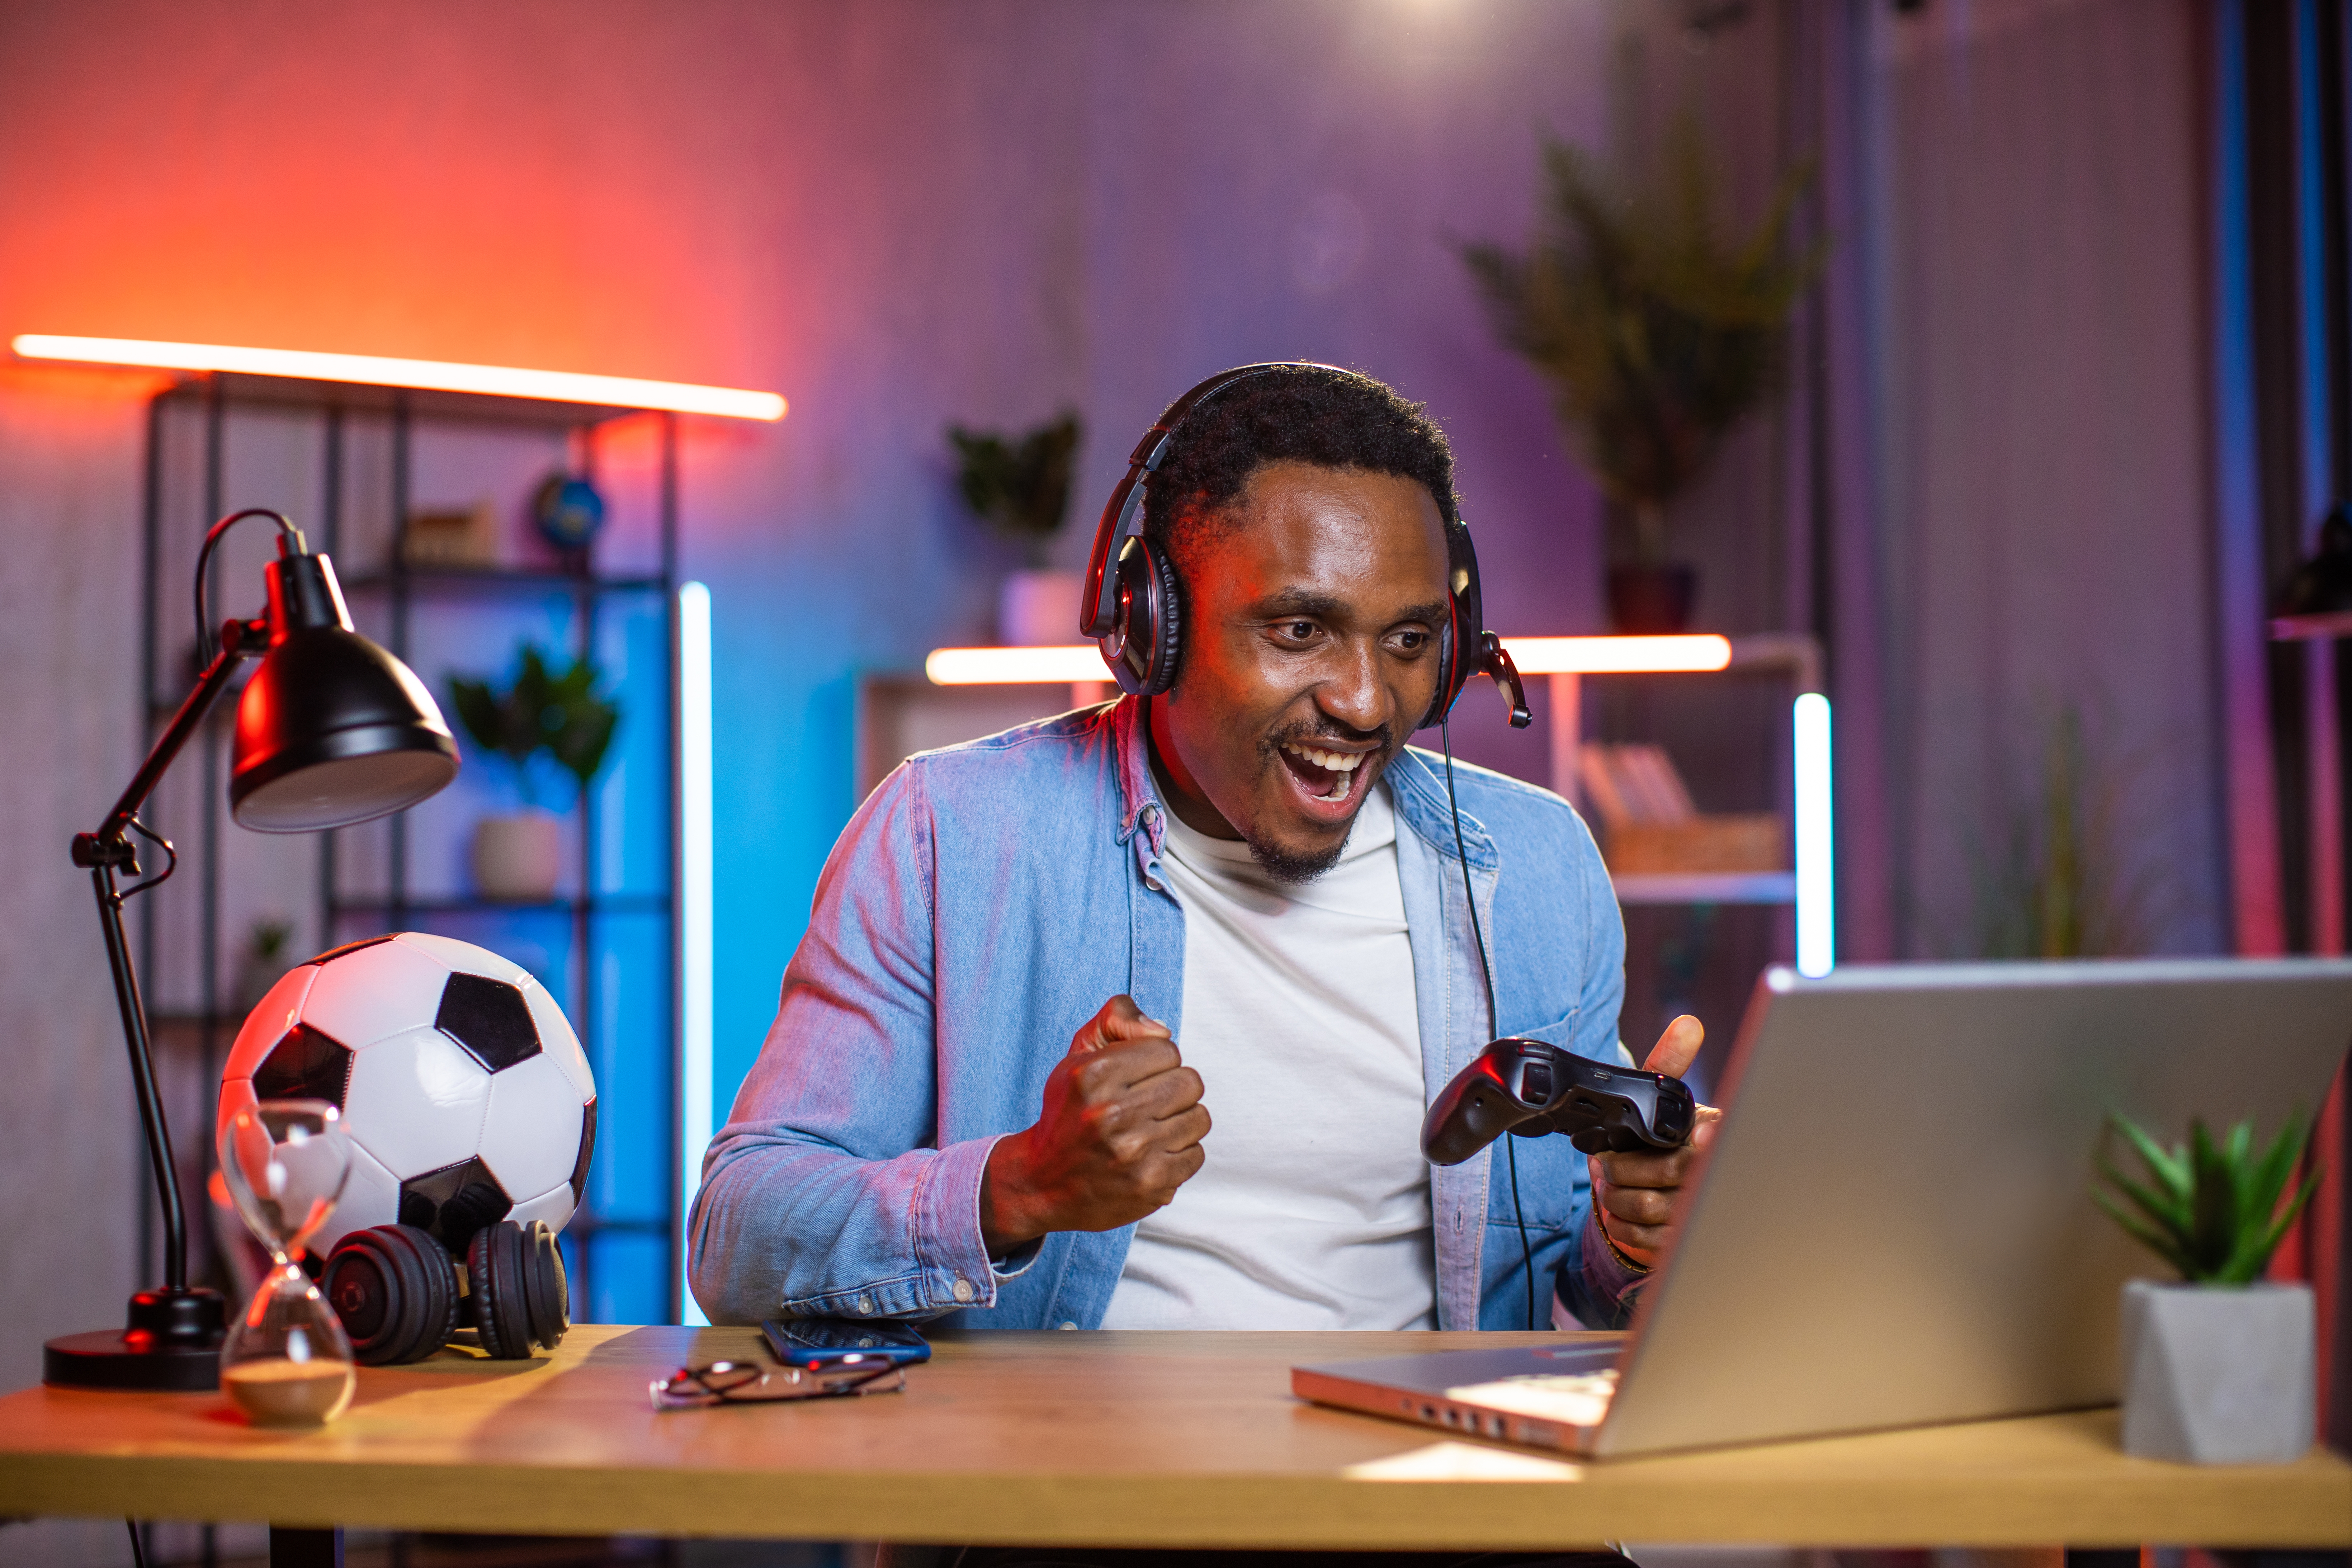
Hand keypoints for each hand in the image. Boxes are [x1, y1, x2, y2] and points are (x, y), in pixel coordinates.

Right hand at [979, 995, 1209, 1253]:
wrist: (1043, 1185)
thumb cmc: (1068, 1114)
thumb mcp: (1077, 1056)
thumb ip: (1116, 1019)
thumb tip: (1162, 1030)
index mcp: (1093, 1075)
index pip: (1167, 1049)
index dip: (1156, 1060)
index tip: (1137, 1077)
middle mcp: (1112, 1114)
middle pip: (1190, 1082)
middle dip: (1173, 1088)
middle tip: (1148, 1102)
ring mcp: (1133, 1154)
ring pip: (1199, 1118)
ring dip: (1180, 1121)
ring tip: (1151, 1129)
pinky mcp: (1150, 1186)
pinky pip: (1196, 1154)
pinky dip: (1179, 1154)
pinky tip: (1152, 1155)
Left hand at [1589, 1014, 1721, 1268]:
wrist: (1662, 1196)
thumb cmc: (1662, 1141)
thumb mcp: (1663, 1101)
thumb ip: (1669, 1065)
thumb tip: (1689, 1025)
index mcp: (1716, 1136)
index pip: (1716, 1142)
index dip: (1710, 1143)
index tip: (1703, 1137)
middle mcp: (1718, 1174)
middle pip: (1671, 1174)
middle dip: (1624, 1170)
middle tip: (1603, 1165)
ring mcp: (1708, 1213)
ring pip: (1654, 1208)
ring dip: (1617, 1198)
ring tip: (1609, 1184)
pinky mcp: (1690, 1244)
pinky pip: (1649, 1239)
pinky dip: (1623, 1226)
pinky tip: (1620, 1212)